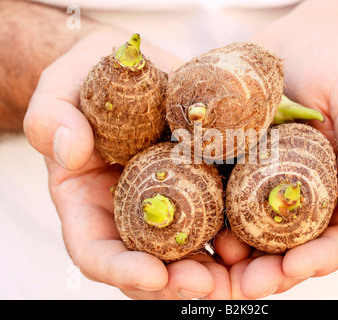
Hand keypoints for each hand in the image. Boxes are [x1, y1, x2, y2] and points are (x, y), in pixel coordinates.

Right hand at [24, 30, 230, 299]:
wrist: (140, 69)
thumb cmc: (92, 80)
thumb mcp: (62, 89)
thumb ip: (52, 119)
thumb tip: (70, 151)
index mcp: (89, 204)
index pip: (96, 252)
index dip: (121, 270)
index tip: (153, 275)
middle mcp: (131, 215)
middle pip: (151, 265)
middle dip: (178, 282)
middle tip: (209, 285)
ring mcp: (172, 205)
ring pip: (193, 252)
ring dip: (220, 271)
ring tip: (246, 275)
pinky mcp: (206, 186)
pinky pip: (225, 217)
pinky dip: (244, 234)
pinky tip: (266, 236)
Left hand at [214, 0, 337, 298]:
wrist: (306, 41)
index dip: (320, 260)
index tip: (293, 267)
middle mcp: (308, 195)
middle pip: (293, 247)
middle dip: (269, 271)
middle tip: (244, 283)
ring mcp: (270, 183)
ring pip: (255, 231)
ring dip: (235, 255)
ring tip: (213, 261)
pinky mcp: (240, 166)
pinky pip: (225, 196)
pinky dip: (211, 214)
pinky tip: (193, 220)